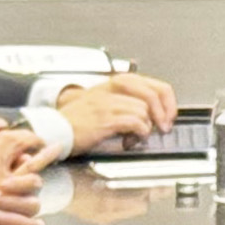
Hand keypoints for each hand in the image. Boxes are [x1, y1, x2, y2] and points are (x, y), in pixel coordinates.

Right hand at [50, 75, 173, 150]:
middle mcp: (112, 90)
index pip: (153, 84)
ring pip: (143, 111)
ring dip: (146, 127)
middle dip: (163, 113)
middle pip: (152, 95)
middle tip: (163, 128)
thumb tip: (152, 114)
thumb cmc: (78, 120)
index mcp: (114, 84)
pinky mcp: (105, 119)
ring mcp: (108, 103)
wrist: (55, 129)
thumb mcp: (103, 103)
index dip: (167, 101)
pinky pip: (134, 123)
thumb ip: (126, 103)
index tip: (169, 115)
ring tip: (137, 137)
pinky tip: (131, 140)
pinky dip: (139, 134)